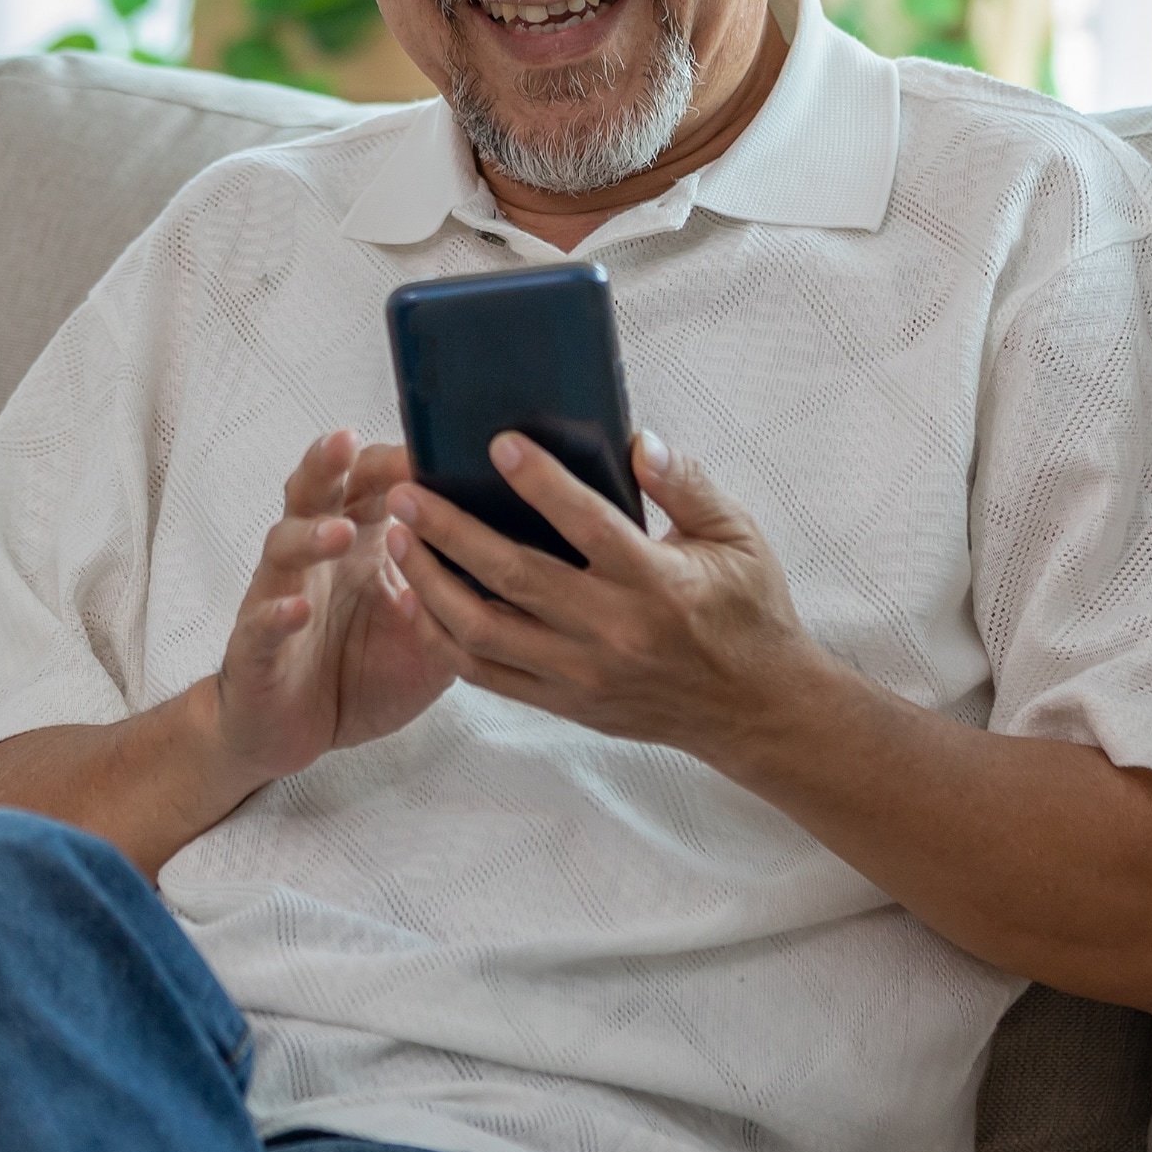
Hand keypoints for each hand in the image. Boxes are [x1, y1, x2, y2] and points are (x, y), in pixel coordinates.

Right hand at [210, 430, 456, 784]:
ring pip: (283, 547)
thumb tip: (525, 566)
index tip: (432, 448)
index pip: (372, 484)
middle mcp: (316, 558)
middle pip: (315, 492)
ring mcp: (279, 595)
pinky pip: (261, 622)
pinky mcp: (255, 644)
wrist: (295, 732)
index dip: (395, 464)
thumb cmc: (362, 674)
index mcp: (360, 546)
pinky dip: (278, 614)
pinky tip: (296, 610)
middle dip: (329, 464)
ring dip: (310, 537)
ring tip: (340, 533)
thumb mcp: (427, 638)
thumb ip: (461, 599)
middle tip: (348, 441)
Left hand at [389, 431, 828, 763]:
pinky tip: (413, 601)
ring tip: (396, 538)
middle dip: (449, 531)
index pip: (588, 525)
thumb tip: (636, 441)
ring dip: (431, 583)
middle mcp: (614, 632)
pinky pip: (486, 675)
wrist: (755, 710)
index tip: (499, 445)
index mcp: (658, 583)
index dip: (540, 482)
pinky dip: (442, 638)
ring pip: (484, 631)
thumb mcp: (738, 536)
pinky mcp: (566, 704)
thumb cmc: (747, 611)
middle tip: (406, 492)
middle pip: (513, 576)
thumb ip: (686, 484)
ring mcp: (583, 675)